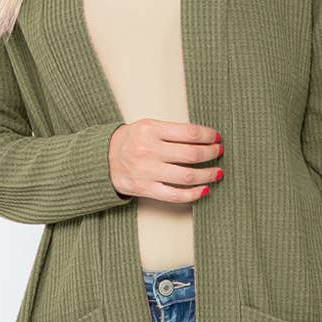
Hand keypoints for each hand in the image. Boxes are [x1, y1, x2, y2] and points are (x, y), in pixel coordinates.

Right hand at [108, 119, 223, 200]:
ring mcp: (147, 172)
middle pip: (191, 155)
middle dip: (211, 153)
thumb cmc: (130, 141)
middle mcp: (149, 150)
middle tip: (218, 152)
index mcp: (151, 130)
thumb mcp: (147, 126)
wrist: (103, 159)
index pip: (189, 133)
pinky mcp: (145, 189)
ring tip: (217, 172)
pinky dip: (194, 194)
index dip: (208, 136)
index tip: (216, 138)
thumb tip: (203, 138)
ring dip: (207, 175)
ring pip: (187, 176)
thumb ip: (171, 131)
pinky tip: (204, 189)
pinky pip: (175, 195)